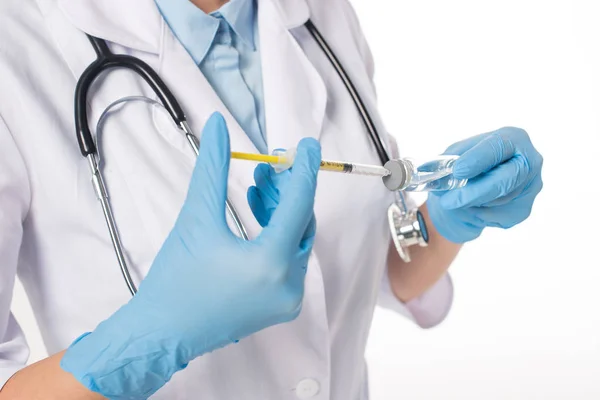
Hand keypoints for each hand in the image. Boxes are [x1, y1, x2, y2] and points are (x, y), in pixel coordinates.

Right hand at [60, 113, 321, 398]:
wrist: (161, 333)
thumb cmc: (175, 279)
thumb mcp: (196, 218)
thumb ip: (212, 166)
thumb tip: (218, 125)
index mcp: (271, 264)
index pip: (298, 205)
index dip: (303, 170)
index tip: (307, 145)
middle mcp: (289, 285)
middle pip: (301, 222)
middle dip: (287, 190)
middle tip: (269, 165)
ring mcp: (288, 299)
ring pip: (295, 240)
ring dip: (281, 211)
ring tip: (256, 185)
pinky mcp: (281, 305)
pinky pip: (288, 260)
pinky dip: (277, 235)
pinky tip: (256, 212)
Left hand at [426, 127, 543, 243]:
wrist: (476, 187)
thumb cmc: (469, 164)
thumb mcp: (457, 154)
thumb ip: (451, 159)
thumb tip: (436, 172)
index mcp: (513, 138)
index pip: (498, 146)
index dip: (478, 160)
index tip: (458, 171)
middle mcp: (529, 161)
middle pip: (504, 179)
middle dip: (474, 192)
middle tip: (448, 201)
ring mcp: (530, 187)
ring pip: (497, 200)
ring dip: (471, 203)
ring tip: (455, 198)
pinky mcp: (523, 209)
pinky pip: (497, 216)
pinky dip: (476, 213)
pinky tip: (471, 205)